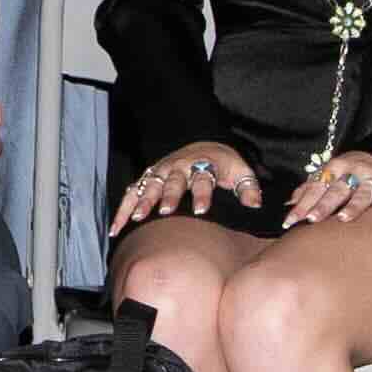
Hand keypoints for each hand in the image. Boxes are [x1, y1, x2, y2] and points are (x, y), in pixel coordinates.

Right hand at [112, 142, 260, 229]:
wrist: (204, 144)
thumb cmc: (223, 164)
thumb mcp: (240, 171)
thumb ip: (248, 188)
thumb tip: (255, 205)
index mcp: (202, 165)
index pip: (202, 179)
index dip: (202, 194)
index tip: (201, 210)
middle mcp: (179, 168)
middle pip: (173, 182)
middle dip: (169, 196)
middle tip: (166, 211)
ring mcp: (160, 173)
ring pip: (150, 186)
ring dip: (143, 201)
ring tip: (138, 218)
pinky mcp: (148, 179)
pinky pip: (132, 193)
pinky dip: (122, 209)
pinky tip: (116, 228)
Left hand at [283, 146, 371, 230]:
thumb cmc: (353, 172)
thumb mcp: (332, 175)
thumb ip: (311, 189)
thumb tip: (289, 204)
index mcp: (335, 168)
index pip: (316, 188)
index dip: (303, 204)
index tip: (290, 220)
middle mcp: (354, 171)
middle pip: (337, 190)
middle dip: (324, 204)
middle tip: (312, 219)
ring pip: (363, 193)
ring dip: (353, 206)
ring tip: (344, 219)